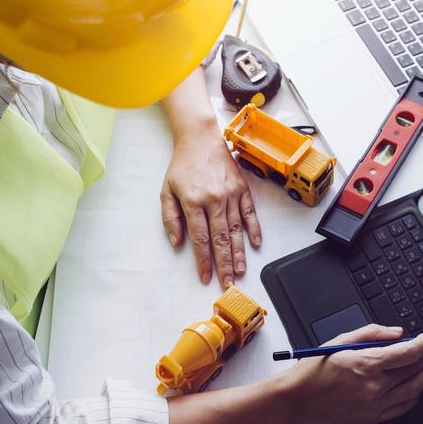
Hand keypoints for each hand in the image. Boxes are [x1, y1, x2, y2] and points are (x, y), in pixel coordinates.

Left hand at [160, 123, 261, 287]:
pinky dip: (254, 230)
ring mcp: (231, 195)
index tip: (206, 277)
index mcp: (193, 202)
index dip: (203, 261)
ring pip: (236, 230)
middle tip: (227, 284)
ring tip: (240, 272)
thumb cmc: (182, 166)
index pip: (200, 239)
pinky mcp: (242, 189)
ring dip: (239, 253)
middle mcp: (214, 200)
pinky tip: (256, 245)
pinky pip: (250, 213)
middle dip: (224, 265)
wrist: (201, 139)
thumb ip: (170, 218)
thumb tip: (177, 242)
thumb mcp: (166, 191)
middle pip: (220, 239)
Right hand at [280, 324, 422, 423]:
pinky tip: (413, 385)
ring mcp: (375, 405)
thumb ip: (372, 333)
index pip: (409, 353)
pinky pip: (404, 407)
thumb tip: (397, 333)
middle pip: (415, 370)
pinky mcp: (373, 418)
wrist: (296, 399)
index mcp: (366, 364)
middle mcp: (374, 386)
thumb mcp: (340, 341)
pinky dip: (414, 394)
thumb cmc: (313, 370)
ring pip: (415, 389)